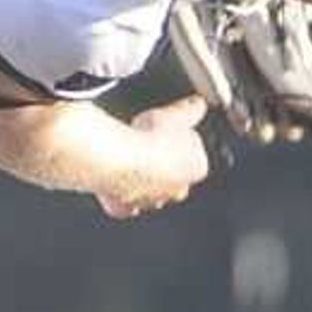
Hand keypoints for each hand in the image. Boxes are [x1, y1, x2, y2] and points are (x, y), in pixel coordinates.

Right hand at [100, 95, 209, 219]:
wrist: (119, 157)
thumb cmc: (150, 139)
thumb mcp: (175, 114)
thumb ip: (190, 110)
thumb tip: (198, 105)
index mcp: (197, 167)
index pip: (195, 155)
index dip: (180, 142)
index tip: (169, 133)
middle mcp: (177, 190)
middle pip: (174, 178)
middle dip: (164, 165)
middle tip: (149, 145)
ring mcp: (150, 201)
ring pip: (150, 191)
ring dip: (142, 178)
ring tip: (130, 157)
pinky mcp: (124, 207)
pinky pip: (123, 201)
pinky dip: (118, 192)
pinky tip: (114, 176)